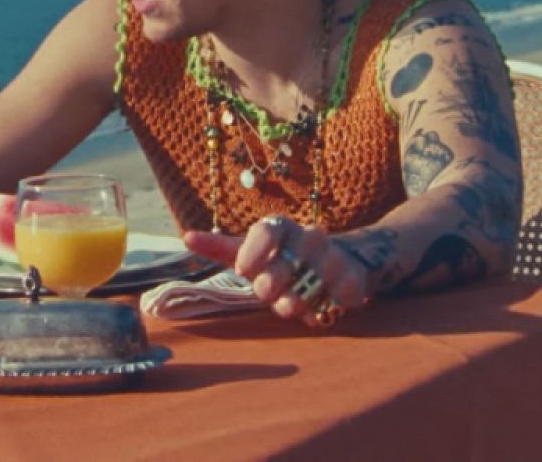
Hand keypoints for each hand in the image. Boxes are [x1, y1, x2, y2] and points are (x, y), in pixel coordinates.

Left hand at [183, 215, 369, 325]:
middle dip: (270, 290)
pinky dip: (322, 312)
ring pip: (304, 293)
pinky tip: (320, 306)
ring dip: (294, 306)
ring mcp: (334, 257)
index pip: (265, 231)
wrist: (339, 259)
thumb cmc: (284, 258)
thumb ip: (222, 248)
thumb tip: (186, 237)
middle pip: (281, 270)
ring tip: (292, 304)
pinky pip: (332, 305)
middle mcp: (309, 236)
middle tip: (268, 295)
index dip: (253, 252)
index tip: (243, 271)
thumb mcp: (253, 252)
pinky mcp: (354, 279)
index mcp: (280, 228)